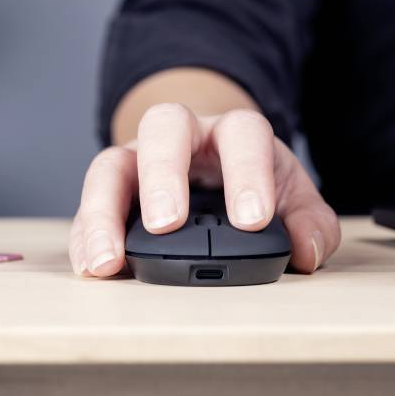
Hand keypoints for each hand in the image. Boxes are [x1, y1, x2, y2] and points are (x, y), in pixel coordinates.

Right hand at [69, 104, 340, 277]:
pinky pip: (85, 207)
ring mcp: (137, 161)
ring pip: (109, 165)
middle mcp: (179, 137)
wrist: (209, 166)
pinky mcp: (108, 195)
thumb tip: (306, 250)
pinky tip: (93, 268)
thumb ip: (309, 221)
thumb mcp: (290, 197)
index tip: (252, 222)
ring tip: (109, 260)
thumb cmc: (251, 185)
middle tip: (167, 224)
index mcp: (231, 132)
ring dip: (104, 212)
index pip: (242, 134)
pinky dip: (85, 239)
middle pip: (163, 127)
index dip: (247, 173)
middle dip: (163, 174)